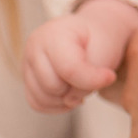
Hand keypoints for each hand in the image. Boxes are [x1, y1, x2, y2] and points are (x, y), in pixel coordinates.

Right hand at [22, 0, 137, 112]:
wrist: (94, 32)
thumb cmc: (100, 40)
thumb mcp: (105, 52)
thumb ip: (89, 78)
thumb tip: (68, 101)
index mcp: (54, 33)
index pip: (69, 69)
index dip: (91, 80)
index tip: (110, 77)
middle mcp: (34, 46)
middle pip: (54, 87)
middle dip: (77, 88)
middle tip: (92, 77)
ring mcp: (27, 62)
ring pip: (43, 98)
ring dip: (66, 99)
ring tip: (82, 84)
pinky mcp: (27, 78)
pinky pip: (37, 104)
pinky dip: (56, 105)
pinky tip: (71, 94)